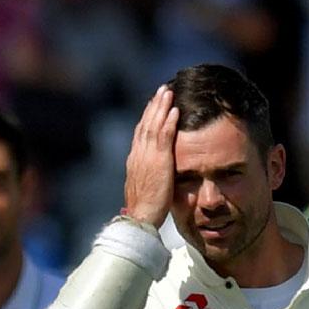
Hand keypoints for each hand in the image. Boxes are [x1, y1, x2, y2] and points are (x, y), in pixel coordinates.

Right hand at [123, 84, 178, 228]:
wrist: (140, 217)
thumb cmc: (144, 209)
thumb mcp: (144, 187)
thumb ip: (148, 174)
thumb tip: (154, 172)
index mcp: (134, 161)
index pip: (140, 133)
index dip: (147, 117)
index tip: (153, 105)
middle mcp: (137, 155)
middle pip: (145, 124)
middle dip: (153, 106)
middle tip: (161, 90)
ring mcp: (146, 157)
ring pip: (153, 125)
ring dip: (161, 107)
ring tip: (168, 92)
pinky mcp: (157, 161)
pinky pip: (163, 137)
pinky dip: (168, 122)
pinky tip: (175, 110)